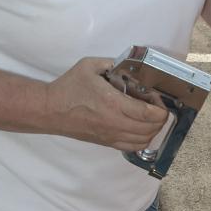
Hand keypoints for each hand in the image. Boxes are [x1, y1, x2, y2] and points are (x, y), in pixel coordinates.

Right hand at [44, 57, 168, 149]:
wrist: (50, 110)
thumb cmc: (69, 87)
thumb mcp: (90, 66)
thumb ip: (112, 63)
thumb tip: (130, 65)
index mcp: (113, 103)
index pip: (148, 114)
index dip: (160, 107)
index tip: (157, 97)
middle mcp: (115, 123)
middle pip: (151, 128)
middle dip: (160, 117)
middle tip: (155, 105)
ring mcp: (111, 135)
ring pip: (144, 140)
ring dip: (153, 129)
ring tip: (149, 116)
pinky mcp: (106, 142)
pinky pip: (133, 147)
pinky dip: (143, 139)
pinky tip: (140, 128)